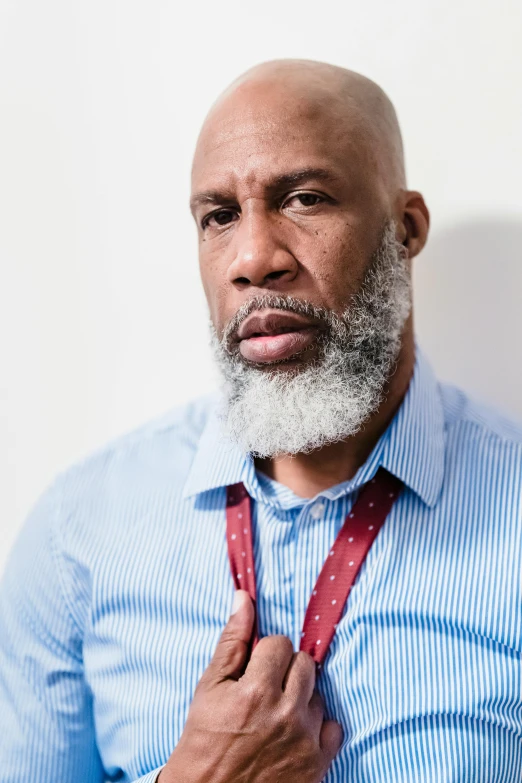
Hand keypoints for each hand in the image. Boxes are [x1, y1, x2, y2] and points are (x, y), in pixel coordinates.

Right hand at [158, 590, 342, 782]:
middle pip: (305, 663)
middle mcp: (286, 714)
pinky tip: (294, 734)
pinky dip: (317, 728)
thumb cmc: (204, 739)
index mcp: (257, 691)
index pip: (281, 644)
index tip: (254, 670)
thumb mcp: (210, 687)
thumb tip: (244, 598)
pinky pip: (334, 727)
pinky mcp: (318, 764)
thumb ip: (232, 640)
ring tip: (275, 717)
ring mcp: (305, 740)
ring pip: (318, 694)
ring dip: (300, 699)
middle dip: (285, 671)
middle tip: (265, 691)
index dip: (266, 654)